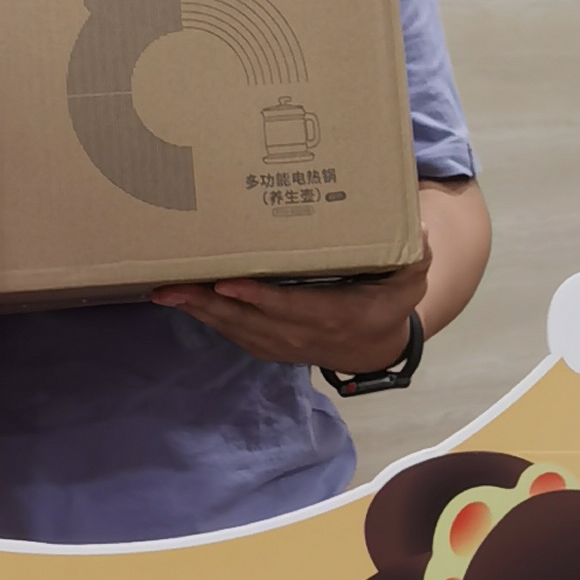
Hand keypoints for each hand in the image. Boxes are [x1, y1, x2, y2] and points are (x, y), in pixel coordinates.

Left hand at [149, 242, 432, 373]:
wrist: (374, 347)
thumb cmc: (389, 301)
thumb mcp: (412, 278)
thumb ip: (414, 256)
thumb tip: (416, 232)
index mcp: (336, 315)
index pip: (293, 308)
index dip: (260, 299)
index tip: (229, 284)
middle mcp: (302, 335)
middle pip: (248, 320)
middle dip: (208, 303)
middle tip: (170, 286)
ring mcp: (282, 343)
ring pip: (234, 328)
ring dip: (198, 311)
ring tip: (163, 290)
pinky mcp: (267, 344)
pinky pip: (231, 332)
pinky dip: (205, 317)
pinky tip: (180, 300)